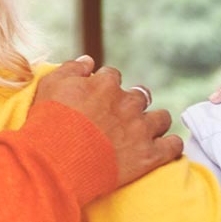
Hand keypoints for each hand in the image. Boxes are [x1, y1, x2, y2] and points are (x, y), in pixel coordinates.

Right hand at [35, 57, 181, 186]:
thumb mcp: (49, 86)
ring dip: (153, 122)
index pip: (112, 77)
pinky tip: (160, 149)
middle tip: (118, 118)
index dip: (105, 87)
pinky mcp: (149, 155)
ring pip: (161, 118)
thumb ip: (70, 69)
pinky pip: (172, 146)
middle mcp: (128, 102)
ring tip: (141, 132)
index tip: (97, 99)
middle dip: (131, 104)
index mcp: (105, 84)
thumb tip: (88, 60)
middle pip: (140, 96)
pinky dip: (169, 146)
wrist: (55, 161)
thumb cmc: (48, 123)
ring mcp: (140, 129)